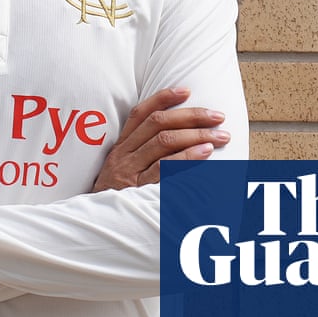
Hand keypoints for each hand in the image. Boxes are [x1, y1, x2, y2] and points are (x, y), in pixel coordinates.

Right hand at [92, 87, 228, 191]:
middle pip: (158, 124)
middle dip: (191, 116)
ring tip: (220, 136)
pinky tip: (206, 153)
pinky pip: (165, 169)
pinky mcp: (138, 190)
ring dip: (196, 135)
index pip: (140, 114)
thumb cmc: (116, 197)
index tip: (186, 90)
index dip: (163, 98)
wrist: (98, 226)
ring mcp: (130, 172)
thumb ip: (142, 154)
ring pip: (164, 142)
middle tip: (217, 116)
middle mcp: (124, 155)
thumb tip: (178, 136)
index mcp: (121, 147)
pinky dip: (187, 158)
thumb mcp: (122, 171)